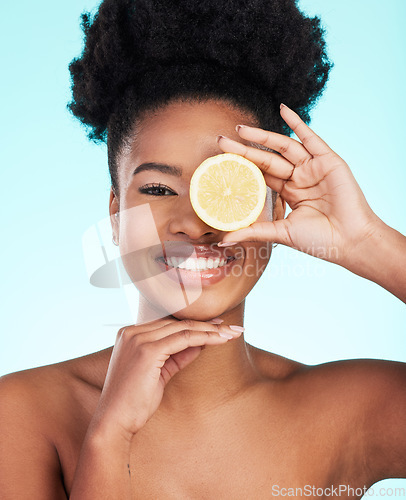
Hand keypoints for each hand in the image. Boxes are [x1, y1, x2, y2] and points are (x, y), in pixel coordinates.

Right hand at [91, 317, 242, 441]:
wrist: (114, 422)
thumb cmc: (135, 402)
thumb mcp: (160, 373)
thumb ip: (177, 356)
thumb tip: (201, 343)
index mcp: (130, 334)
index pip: (169, 324)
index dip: (195, 324)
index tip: (218, 326)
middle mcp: (132, 332)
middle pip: (178, 323)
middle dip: (208, 325)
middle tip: (232, 328)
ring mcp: (138, 339)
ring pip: (183, 328)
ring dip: (211, 330)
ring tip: (232, 334)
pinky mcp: (147, 350)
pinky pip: (183, 339)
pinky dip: (204, 338)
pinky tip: (220, 340)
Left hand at [217, 104, 380, 267]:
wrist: (350, 241)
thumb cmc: (320, 240)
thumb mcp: (281, 233)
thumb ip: (253, 231)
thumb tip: (223, 241)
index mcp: (290, 193)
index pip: (261, 175)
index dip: (242, 167)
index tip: (221, 161)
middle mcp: (300, 178)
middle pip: (267, 159)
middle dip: (244, 150)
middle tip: (221, 141)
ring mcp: (313, 168)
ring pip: (283, 146)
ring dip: (262, 135)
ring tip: (240, 128)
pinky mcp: (328, 161)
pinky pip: (310, 137)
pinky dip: (297, 122)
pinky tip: (282, 109)